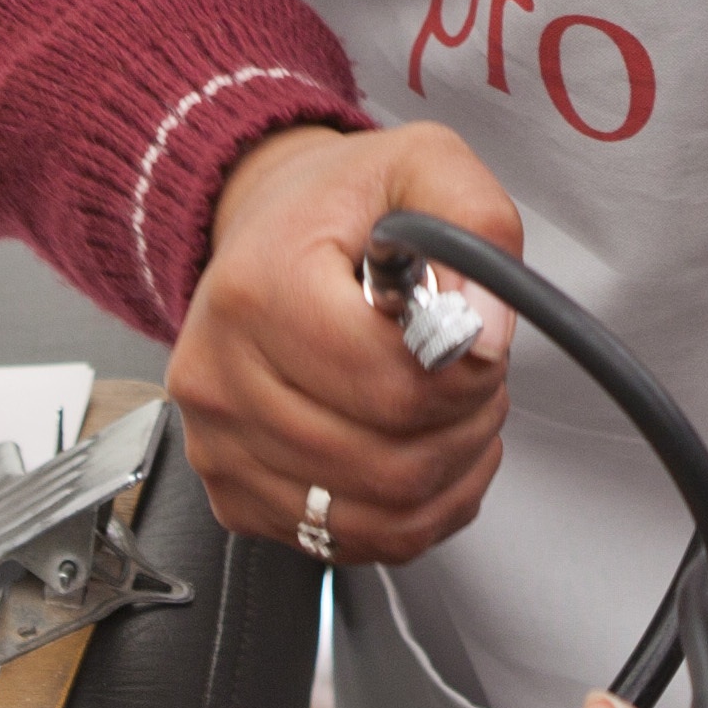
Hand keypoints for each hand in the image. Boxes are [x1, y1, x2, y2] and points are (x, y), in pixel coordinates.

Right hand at [168, 121, 520, 568]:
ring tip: (455, 412)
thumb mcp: (423, 165)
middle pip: (388, 462)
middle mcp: (220, 377)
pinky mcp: (235, 497)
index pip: (390, 384)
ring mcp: (220, 447)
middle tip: (478, 379)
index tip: (482, 343)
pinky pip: (353, 542)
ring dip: (449, 473)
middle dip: (465, 426)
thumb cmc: (339, 206)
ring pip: (378, 515)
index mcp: (257, 289)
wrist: (265, 231)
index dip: (466, 375)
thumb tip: (487, 330)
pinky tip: (426, 453)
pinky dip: (415, 512)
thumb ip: (475, 224)